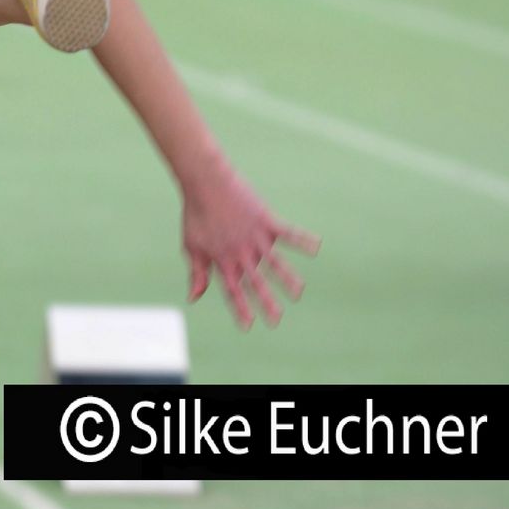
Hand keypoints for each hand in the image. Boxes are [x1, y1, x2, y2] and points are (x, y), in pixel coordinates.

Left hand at [181, 168, 318, 329]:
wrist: (205, 182)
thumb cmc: (196, 214)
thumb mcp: (191, 246)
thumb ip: (196, 272)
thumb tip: (194, 298)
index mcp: (222, 259)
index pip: (233, 289)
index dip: (240, 308)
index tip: (249, 326)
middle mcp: (241, 251)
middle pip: (255, 281)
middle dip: (266, 302)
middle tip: (276, 320)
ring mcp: (254, 236)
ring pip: (274, 262)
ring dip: (286, 278)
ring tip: (297, 292)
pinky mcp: (265, 220)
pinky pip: (287, 232)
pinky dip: (302, 239)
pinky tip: (317, 246)